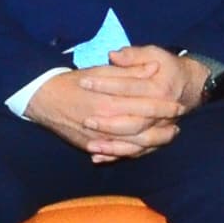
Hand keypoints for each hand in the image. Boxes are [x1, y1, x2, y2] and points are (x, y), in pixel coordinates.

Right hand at [27, 51, 189, 159]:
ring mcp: (97, 138)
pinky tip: (146, 148)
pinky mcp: (90, 146)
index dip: (164, 107)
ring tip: (168, 137)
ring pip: (132, 147)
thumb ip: (130, 71)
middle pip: (142, 131)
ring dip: (153, 143)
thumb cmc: (76, 81)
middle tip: (178, 125)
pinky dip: (134, 152)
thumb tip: (154, 68)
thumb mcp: (103, 71)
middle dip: (163, 128)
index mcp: (110, 101)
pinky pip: (116, 154)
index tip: (178, 105)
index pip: (145, 107)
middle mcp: (105, 123)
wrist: (44, 98)